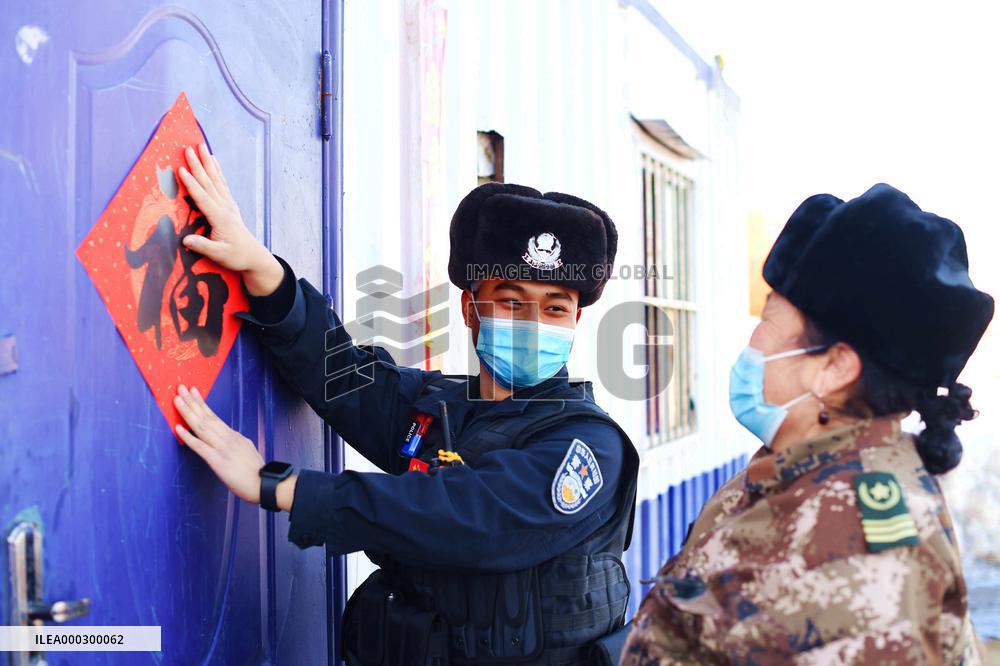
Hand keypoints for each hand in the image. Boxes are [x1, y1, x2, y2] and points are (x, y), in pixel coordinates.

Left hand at [174, 384, 264, 503]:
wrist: (264, 484)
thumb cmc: (256, 471)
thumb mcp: (247, 449)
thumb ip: (236, 441)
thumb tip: (228, 435)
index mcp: (233, 436)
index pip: (214, 416)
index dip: (202, 404)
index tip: (193, 392)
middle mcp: (227, 438)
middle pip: (206, 417)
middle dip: (192, 402)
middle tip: (181, 387)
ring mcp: (222, 448)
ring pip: (202, 427)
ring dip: (188, 413)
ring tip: (177, 400)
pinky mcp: (218, 461)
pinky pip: (200, 447)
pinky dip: (188, 437)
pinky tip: (178, 428)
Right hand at [177, 143, 283, 295]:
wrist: (253, 256)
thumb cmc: (236, 256)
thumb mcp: (219, 254)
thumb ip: (203, 246)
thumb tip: (185, 240)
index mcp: (220, 218)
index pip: (203, 198)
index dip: (191, 184)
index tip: (181, 170)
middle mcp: (225, 207)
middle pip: (209, 183)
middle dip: (198, 165)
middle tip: (189, 148)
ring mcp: (229, 204)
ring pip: (216, 179)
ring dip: (207, 162)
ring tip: (201, 146)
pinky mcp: (230, 204)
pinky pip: (222, 183)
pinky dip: (217, 170)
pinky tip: (213, 160)